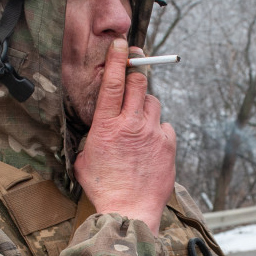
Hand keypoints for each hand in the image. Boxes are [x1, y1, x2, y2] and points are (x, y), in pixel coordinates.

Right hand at [74, 38, 175, 233]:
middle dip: (137, 77)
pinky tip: (150, 145)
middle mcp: (131, 125)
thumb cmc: (104, 188)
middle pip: (140, 84)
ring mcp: (153, 134)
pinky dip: (158, 130)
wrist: (129, 211)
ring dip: (146, 108)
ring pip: (154, 103)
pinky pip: (165, 126)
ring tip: (139, 126)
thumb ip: (93, 136)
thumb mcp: (86, 158)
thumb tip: (98, 129)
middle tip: (133, 81)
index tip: (122, 44)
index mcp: (107, 126)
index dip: (119, 59)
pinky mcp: (169, 145)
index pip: (114, 82)